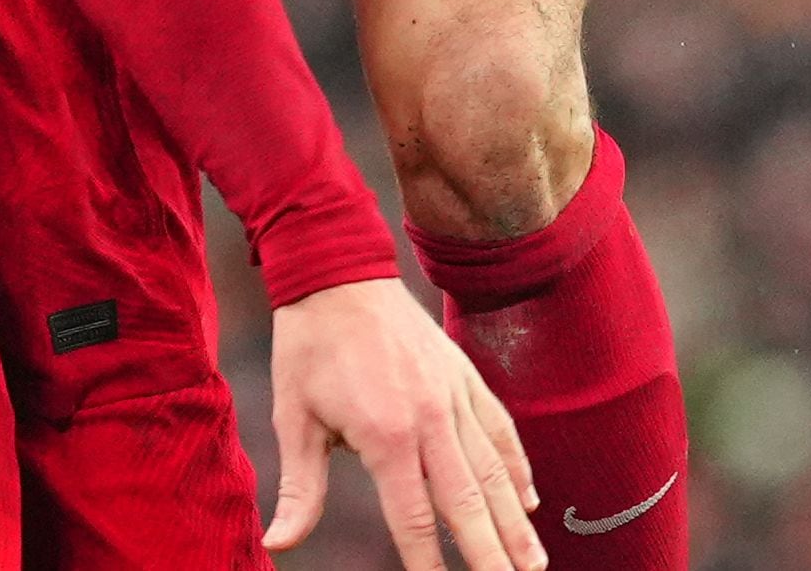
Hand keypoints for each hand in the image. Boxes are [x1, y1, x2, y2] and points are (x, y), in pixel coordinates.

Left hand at [266, 278, 545, 570]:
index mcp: (387, 436)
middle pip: (470, 504)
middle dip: (493, 555)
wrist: (337, 269)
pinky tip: (528, 500)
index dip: (429, 566)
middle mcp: (431, 419)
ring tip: (534, 563)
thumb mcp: (294, 419)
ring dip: (516, 522)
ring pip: (495, 471)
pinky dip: (517, 465)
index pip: (416, 520)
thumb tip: (276, 544)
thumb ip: (300, 490)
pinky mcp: (463, 375)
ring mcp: (453, 396)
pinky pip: (499, 428)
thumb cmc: (309, 347)